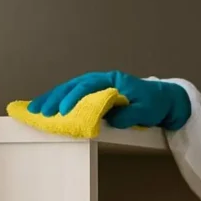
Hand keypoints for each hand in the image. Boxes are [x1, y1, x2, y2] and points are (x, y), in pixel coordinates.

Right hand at [27, 71, 191, 129]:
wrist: (165, 100)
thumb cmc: (156, 104)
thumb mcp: (146, 111)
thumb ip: (129, 115)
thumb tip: (110, 120)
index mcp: (114, 81)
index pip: (88, 87)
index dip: (73, 98)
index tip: (62, 110)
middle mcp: (103, 80)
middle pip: (73, 85)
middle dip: (54, 98)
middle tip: (39, 111)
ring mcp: (99, 86)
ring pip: (70, 89)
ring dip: (52, 98)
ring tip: (34, 109)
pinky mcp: (97, 94)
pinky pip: (75, 94)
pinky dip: (60, 100)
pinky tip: (47, 107)